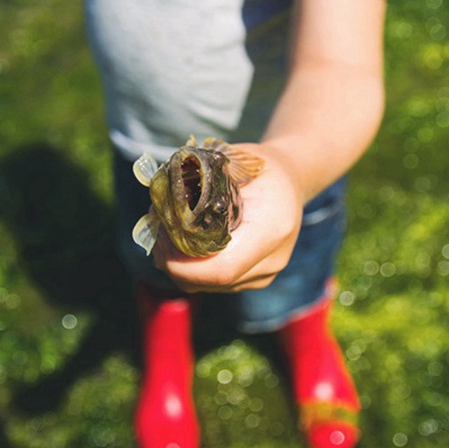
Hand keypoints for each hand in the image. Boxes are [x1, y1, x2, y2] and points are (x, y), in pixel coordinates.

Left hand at [151, 143, 303, 292]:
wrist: (291, 180)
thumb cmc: (261, 167)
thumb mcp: (234, 161)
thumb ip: (202, 181)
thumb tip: (161, 198)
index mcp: (272, 229)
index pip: (222, 268)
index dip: (184, 264)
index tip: (162, 236)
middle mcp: (272, 260)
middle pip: (210, 282)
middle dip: (174, 262)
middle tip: (157, 230)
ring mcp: (264, 274)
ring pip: (207, 286)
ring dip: (179, 265)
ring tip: (166, 232)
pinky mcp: (253, 279)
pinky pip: (213, 283)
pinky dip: (192, 267)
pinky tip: (183, 242)